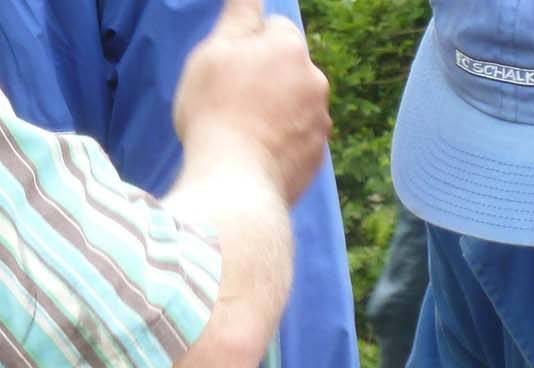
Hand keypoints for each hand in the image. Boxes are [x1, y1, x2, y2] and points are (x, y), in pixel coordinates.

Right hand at [173, 0, 331, 204]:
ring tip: (243, 134)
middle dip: (268, 80)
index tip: (229, 70)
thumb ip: (238, 17)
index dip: (249, 46)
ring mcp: (320, 124)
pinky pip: (298, 142)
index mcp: (291, 49)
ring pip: (296, 107)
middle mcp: (315, 82)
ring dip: (277, 113)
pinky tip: (256, 156)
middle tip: (233, 104)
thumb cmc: (216, 113)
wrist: (235, 185)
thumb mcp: (214, 53)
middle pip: (289, 70)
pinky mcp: (317, 160)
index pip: (275, 30)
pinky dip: (282, 145)